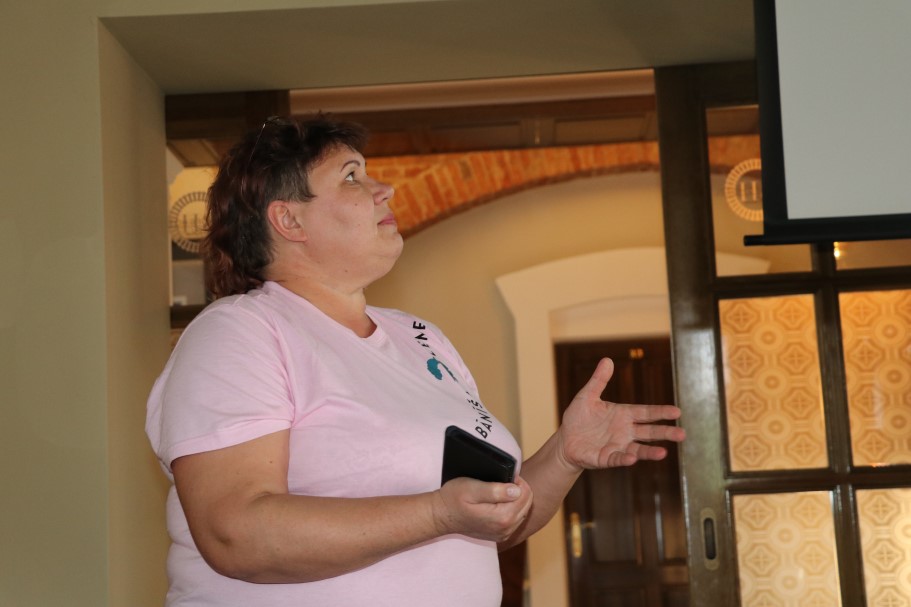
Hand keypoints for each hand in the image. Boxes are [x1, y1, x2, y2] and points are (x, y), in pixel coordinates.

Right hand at [432, 476, 532, 542]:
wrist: (441, 516)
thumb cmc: (453, 499)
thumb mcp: (472, 489)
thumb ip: (496, 490)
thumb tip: (517, 490)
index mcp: (502, 517)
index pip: (525, 494)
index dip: (518, 481)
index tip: (505, 476)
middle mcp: (506, 529)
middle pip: (527, 503)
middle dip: (519, 490)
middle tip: (503, 482)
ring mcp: (503, 534)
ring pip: (523, 511)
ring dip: (516, 499)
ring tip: (501, 490)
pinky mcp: (500, 535)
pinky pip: (515, 519)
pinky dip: (512, 508)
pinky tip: (499, 502)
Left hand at [558, 358, 685, 469]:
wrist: (565, 440)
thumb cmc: (578, 417)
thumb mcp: (587, 396)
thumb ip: (599, 380)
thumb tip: (607, 360)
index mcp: (624, 414)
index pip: (646, 413)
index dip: (661, 412)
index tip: (677, 411)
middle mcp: (625, 431)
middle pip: (649, 432)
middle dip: (665, 433)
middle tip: (682, 434)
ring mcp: (618, 446)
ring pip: (639, 449)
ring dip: (650, 452)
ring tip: (664, 453)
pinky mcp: (606, 458)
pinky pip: (618, 458)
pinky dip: (625, 458)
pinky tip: (632, 458)